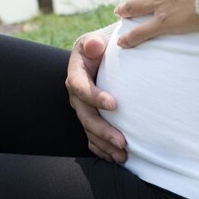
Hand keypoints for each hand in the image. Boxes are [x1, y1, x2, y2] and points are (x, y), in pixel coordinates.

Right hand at [66, 31, 126, 162]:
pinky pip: (91, 138)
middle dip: (103, 130)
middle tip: (122, 141)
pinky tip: (114, 158)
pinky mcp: (90, 117)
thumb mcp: (94, 39)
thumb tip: (95, 46)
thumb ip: (93, 42)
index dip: (95, 97)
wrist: (99, 55)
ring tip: (122, 155)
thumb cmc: (99, 46)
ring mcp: (82, 108)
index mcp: (75, 74)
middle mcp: (76, 94)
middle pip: (85, 116)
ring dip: (104, 145)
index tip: (114, 105)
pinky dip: (101, 149)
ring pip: (89, 130)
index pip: (81, 88)